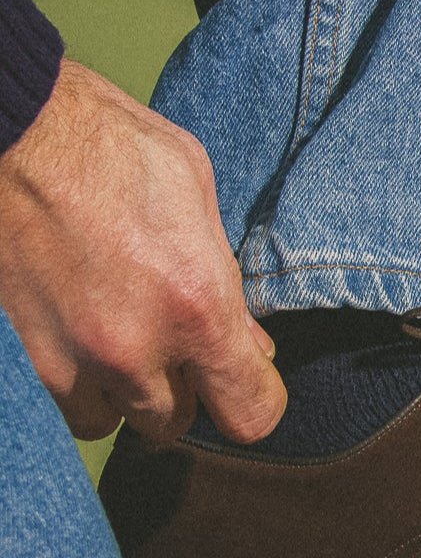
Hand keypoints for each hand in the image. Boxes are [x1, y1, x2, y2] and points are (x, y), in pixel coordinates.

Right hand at [0, 60, 286, 443]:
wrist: (14, 133)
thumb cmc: (112, 148)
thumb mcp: (197, 196)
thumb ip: (229, 279)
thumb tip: (249, 340)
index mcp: (199, 306)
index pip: (251, 412)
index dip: (260, 398)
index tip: (252, 373)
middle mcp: (142, 349)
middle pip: (187, 423)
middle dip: (197, 391)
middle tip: (190, 348)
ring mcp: (84, 360)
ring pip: (131, 424)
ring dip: (144, 397)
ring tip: (143, 348)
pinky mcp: (39, 356)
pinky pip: (82, 414)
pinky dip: (96, 397)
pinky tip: (101, 354)